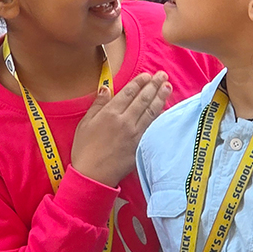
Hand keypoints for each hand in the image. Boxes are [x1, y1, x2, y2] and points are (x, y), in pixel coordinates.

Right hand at [69, 72, 171, 186]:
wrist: (93, 176)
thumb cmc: (85, 149)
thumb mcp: (85, 123)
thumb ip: (97, 104)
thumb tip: (106, 88)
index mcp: (110, 113)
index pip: (129, 93)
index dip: (139, 82)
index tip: (147, 75)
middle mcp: (125, 121)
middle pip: (143, 99)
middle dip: (154, 85)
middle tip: (162, 75)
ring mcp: (135, 134)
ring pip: (151, 112)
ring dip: (161, 98)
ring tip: (168, 87)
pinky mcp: (140, 145)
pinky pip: (152, 127)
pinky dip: (160, 116)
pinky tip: (164, 109)